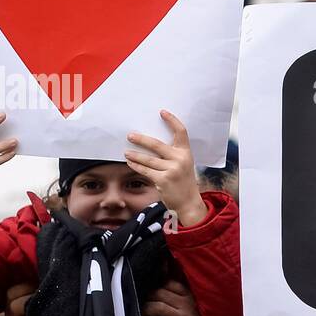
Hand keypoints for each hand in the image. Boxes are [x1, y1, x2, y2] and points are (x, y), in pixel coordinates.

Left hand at [125, 110, 205, 227]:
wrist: (189, 203)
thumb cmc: (183, 183)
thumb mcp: (183, 165)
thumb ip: (172, 155)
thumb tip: (150, 144)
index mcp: (186, 153)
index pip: (181, 132)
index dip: (172, 120)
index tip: (162, 112)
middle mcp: (180, 159)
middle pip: (157, 144)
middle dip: (141, 139)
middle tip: (130, 135)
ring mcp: (172, 170)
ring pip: (148, 159)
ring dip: (135, 155)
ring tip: (126, 152)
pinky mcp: (163, 180)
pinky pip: (145, 170)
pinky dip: (136, 166)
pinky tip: (130, 162)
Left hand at [143, 279, 212, 315]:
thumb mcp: (193, 308)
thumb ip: (179, 295)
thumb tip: (163, 272)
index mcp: (191, 298)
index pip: (170, 283)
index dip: (158, 286)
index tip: (154, 294)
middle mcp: (187, 307)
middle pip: (159, 292)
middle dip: (149, 299)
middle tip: (147, 307)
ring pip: (155, 307)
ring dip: (145, 312)